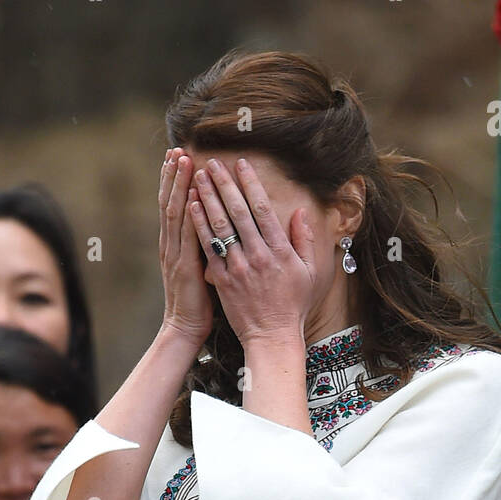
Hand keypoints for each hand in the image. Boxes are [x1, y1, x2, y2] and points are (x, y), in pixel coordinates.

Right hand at [159, 148, 214, 346]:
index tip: (178, 156)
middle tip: (176, 149)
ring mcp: (175, 254)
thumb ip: (201, 244)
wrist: (185, 327)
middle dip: (172, 175)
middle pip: (169, 202)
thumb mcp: (197, 266)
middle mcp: (170, 244)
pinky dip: (189, 214)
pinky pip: (186, 236)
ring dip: (178, 186)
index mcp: (174, 244)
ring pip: (175, 212)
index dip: (174, 181)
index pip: (173, 205)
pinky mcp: (184, 267)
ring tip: (181, 161)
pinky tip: (193, 196)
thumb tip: (210, 225)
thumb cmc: (196, 300)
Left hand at [188, 156, 316, 346]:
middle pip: (238, 213)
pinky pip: (209, 249)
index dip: (250, 184)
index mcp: (279, 251)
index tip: (241, 164)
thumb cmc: (292, 306)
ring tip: (198, 177)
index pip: (262, 209)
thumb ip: (304, 241)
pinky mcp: (223, 281)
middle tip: (212, 162)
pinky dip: (200, 227)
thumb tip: (300, 212)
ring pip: (220, 227)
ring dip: (208, 199)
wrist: (272, 336)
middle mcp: (257, 256)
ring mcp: (238, 269)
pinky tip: (192, 208)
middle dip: (224, 185)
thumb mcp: (308, 272)